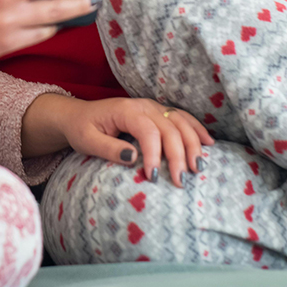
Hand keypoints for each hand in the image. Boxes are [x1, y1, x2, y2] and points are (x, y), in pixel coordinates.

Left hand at [21, 95, 214, 185]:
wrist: (78, 115)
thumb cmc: (82, 129)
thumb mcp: (87, 141)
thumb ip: (108, 149)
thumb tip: (133, 158)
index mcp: (125, 111)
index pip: (148, 132)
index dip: (154, 155)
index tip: (152, 178)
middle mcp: (143, 106)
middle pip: (169, 129)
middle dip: (178, 155)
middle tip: (182, 181)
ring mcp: (152, 107)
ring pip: (180, 122)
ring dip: (192, 144)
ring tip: (198, 167)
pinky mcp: (157, 112)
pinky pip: (181, 118)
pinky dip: (196, 129)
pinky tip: (208, 143)